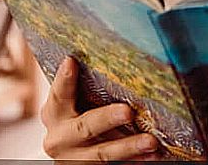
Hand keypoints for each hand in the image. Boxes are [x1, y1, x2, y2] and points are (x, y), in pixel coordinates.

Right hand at [40, 56, 161, 160]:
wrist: (72, 155)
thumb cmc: (79, 118)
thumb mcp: (74, 105)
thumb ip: (85, 89)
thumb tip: (112, 52)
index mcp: (54, 114)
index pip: (58, 95)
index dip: (64, 80)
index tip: (71, 61)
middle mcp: (59, 137)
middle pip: (84, 127)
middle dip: (106, 119)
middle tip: (128, 111)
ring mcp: (73, 158)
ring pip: (102, 154)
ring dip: (129, 147)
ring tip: (151, 141)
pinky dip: (136, 160)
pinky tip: (153, 155)